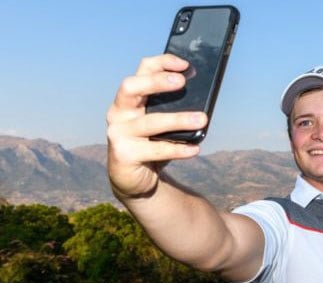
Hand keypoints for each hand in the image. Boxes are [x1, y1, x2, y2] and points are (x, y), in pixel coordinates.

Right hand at [106, 54, 207, 198]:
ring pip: (150, 122)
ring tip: (202, 119)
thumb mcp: (162, 123)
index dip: (162, 63)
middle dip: (156, 82)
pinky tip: (195, 149)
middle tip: (182, 82)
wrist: (135, 179)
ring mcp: (118, 133)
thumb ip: (173, 110)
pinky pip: (156, 150)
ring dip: (178, 119)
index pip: (142, 70)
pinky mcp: (123, 155)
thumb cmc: (152, 144)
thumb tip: (204, 99)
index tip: (185, 65)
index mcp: (129, 98)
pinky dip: (178, 149)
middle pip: (131, 87)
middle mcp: (118, 112)